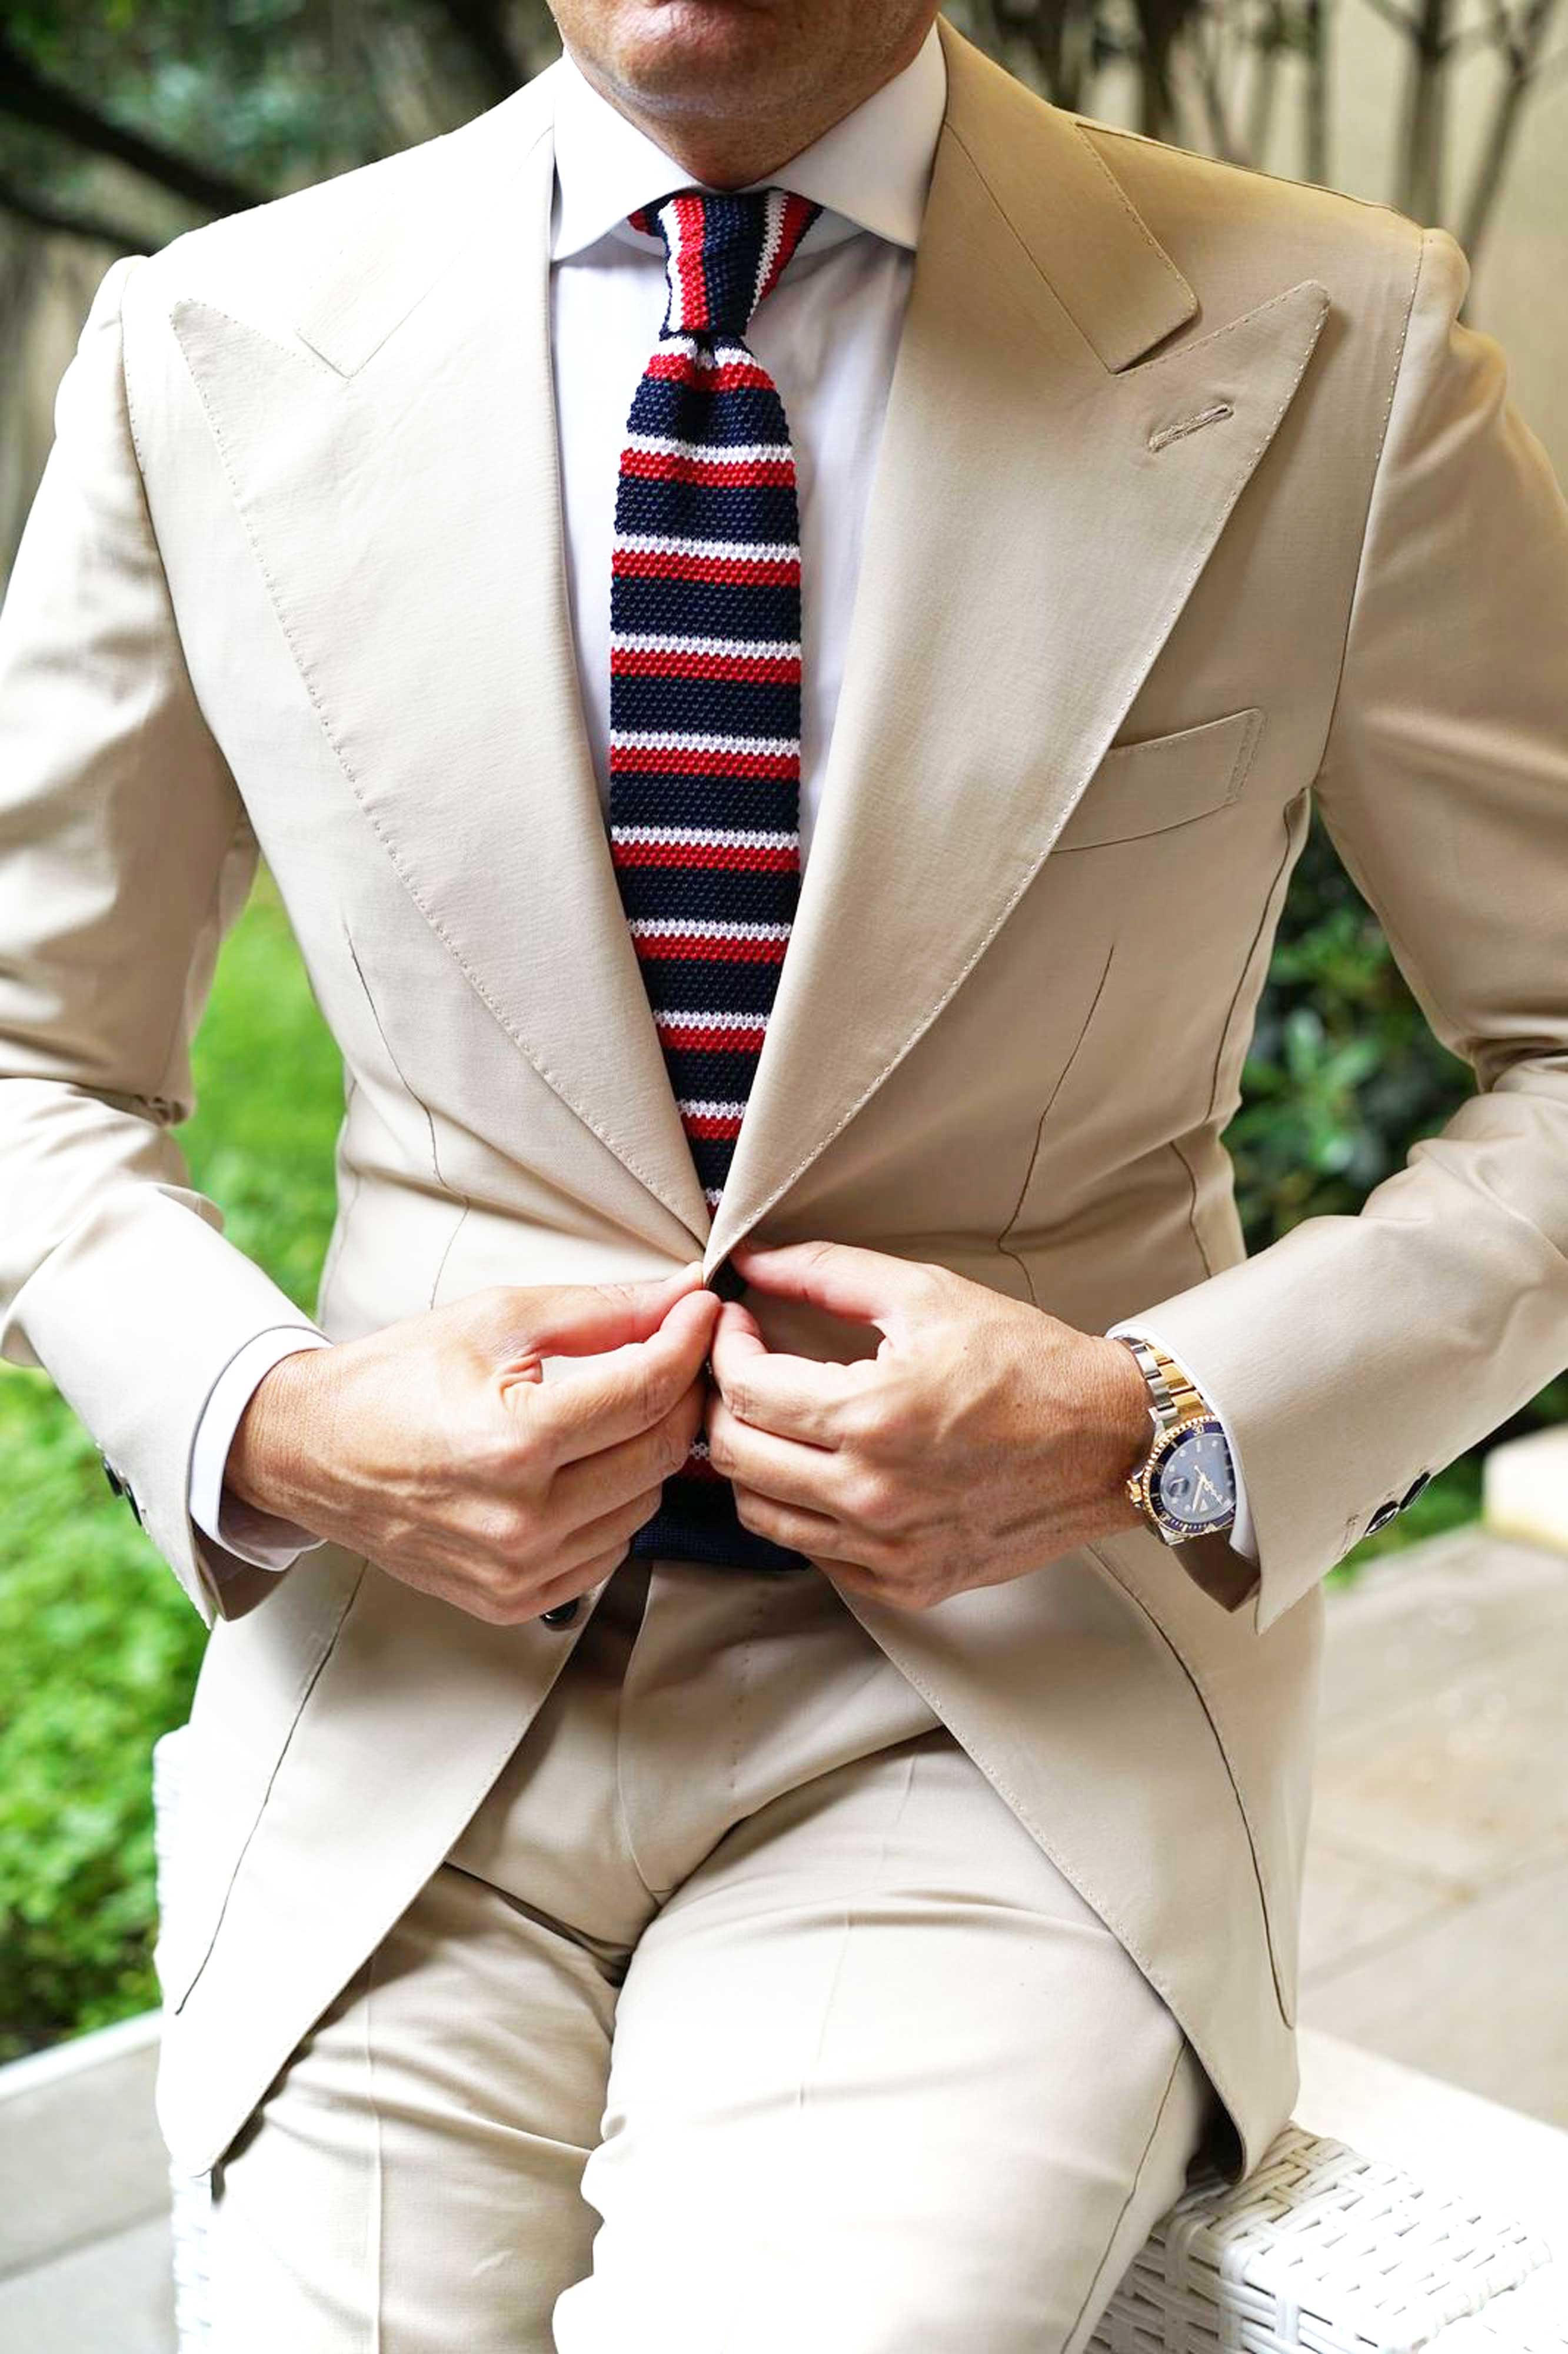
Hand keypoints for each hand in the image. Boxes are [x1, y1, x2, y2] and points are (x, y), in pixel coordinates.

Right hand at [226, 1266, 719, 1623]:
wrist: (314, 1452)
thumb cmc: (398, 1379)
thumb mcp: (497, 1321)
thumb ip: (602, 1310)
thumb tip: (682, 1295)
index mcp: (513, 1442)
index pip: (646, 1391)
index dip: (688, 1341)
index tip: (701, 1310)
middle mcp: (520, 1521)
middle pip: (659, 1453)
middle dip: (679, 1393)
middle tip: (671, 1353)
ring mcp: (519, 1570)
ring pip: (646, 1505)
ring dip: (648, 1451)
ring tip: (616, 1409)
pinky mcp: (515, 1599)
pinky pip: (611, 1551)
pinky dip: (615, 1504)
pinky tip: (583, 1467)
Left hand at [705, 1240, 1149, 1610]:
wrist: (1110, 1442)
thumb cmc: (1027, 1364)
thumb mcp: (927, 1295)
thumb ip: (828, 1273)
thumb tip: (752, 1259)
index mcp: (872, 1417)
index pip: (745, 1391)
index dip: (724, 1349)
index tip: (738, 1327)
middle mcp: (872, 1495)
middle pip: (734, 1457)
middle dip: (722, 1402)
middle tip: (745, 1370)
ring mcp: (888, 1549)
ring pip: (760, 1514)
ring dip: (751, 1461)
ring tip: (776, 1421)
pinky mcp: (907, 1582)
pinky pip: (814, 1554)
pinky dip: (800, 1511)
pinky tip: (823, 1470)